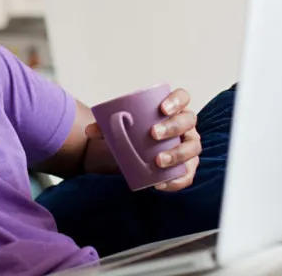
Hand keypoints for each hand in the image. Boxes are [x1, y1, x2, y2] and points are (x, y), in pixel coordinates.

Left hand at [84, 88, 200, 191]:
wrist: (141, 155)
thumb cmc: (135, 134)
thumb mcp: (122, 128)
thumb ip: (106, 127)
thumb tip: (90, 130)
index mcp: (173, 109)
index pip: (183, 97)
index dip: (176, 100)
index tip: (162, 109)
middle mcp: (186, 126)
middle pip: (188, 121)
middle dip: (173, 127)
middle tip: (153, 134)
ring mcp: (189, 146)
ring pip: (192, 148)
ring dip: (177, 154)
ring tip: (158, 161)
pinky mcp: (188, 167)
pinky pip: (188, 175)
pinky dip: (177, 181)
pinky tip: (162, 184)